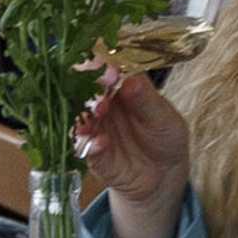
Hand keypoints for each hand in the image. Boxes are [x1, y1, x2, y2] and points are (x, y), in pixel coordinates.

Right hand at [78, 66, 192, 237]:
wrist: (164, 174)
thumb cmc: (165, 136)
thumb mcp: (164, 117)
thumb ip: (145, 99)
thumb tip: (130, 80)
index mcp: (116, 83)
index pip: (99, 64)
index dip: (99, 63)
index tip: (109, 72)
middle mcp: (98, 100)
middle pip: (76, 85)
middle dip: (84, 86)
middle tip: (101, 94)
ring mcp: (91, 125)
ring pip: (72, 113)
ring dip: (81, 112)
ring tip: (97, 113)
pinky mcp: (89, 150)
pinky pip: (80, 144)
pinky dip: (89, 142)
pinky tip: (101, 142)